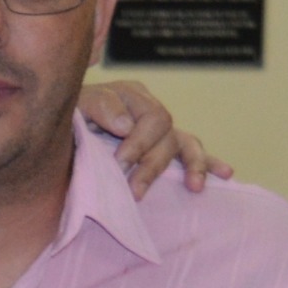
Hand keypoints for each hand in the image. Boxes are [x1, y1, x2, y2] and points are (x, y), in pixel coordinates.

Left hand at [76, 81, 229, 191]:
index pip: (152, 118)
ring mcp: (160, 131)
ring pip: (185, 144)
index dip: (139, 142)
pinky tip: (226, 174)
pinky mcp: (165, 148)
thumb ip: (101, 107)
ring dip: (192, 166)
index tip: (119, 163)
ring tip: (194, 187)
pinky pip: (192, 153)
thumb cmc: (69, 116)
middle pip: (167, 136)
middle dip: (152, 165)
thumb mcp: (78, 104)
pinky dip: (208, 163)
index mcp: (132, 96)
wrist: (60, 127)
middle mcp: (151, 111)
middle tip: (134, 190)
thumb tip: (127, 125)